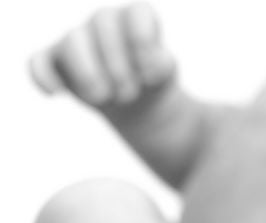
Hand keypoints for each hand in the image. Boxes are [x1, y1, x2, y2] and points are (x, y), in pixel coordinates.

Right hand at [29, 2, 175, 105]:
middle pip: (103, 22)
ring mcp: (78, 39)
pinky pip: (39, 62)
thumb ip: (163, 68)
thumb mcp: (164, 76)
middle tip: (128, 95)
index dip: (143, 43)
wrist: (136, 104)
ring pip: (72, 41)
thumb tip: (157, 66)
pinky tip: (56, 93)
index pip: (138, 13)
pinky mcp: (56, 62)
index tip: (149, 76)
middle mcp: (105, 21)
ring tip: (102, 97)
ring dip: (87, 72)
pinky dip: (43, 76)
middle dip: (118, 65)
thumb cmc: (150, 84)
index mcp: (136, 18)